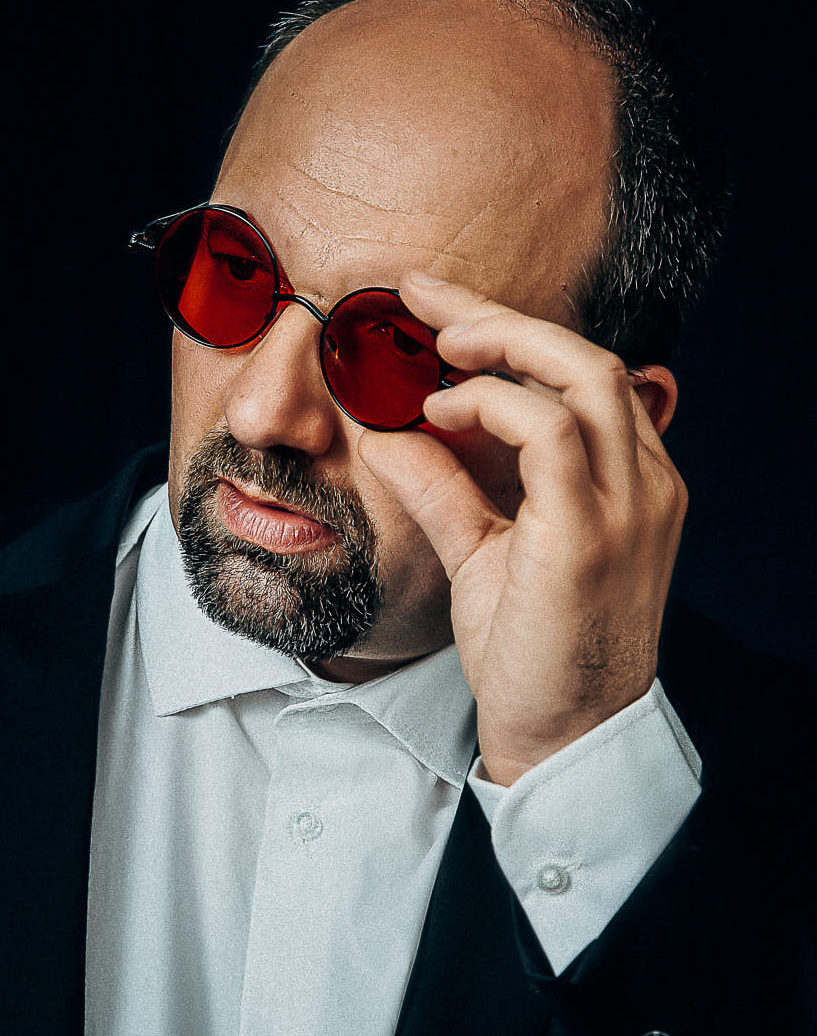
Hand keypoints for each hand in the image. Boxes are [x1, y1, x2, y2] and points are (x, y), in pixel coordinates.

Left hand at [358, 272, 686, 786]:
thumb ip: (446, 486)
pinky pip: (548, 431)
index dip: (514, 333)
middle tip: (426, 297)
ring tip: (434, 346)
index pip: (584, 378)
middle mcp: (646, 483)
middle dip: (501, 316)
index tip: (443, 312)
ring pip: (581, 376)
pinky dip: (490, 405)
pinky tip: (442, 412)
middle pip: (587, 357)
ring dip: (499, 345)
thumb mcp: (483, 551)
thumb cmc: (532, 650)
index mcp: (633, 483)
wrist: (563, 738)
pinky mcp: (589, 534)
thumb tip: (389, 432)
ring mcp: (629, 506)